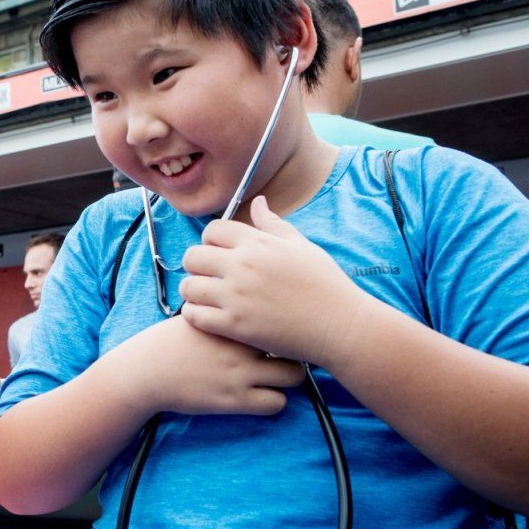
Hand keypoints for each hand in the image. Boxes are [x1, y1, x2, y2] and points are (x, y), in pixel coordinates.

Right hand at [107, 315, 304, 418]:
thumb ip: (227, 306)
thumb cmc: (174, 340)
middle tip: (289, 353)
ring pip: (295, 375)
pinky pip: (277, 403)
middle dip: (297, 348)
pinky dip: (275, 400)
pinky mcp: (234, 400)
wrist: (147, 371)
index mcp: (232, 318)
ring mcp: (239, 373)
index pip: (279, 313)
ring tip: (280, 375)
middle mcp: (240, 344)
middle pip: (295, 343)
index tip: (289, 326)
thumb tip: (255, 297)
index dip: (289, 320)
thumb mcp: (198, 312)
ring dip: (291, 376)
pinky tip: (263, 395)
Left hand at [179, 196, 366, 365]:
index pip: (213, 229)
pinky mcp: (235, 326)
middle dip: (196, 264)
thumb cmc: (325, 284)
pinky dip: (194, 315)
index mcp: (259, 244)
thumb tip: (258, 202)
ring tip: (205, 297)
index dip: (211, 240)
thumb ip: (274, 224)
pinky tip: (208, 315)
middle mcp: (243, 266)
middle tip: (207, 275)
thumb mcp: (302, 246)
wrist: (340, 326)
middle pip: (192, 256)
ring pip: (188, 287)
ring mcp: (237, 297)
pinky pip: (193, 315)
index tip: (218, 252)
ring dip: (193, 291)